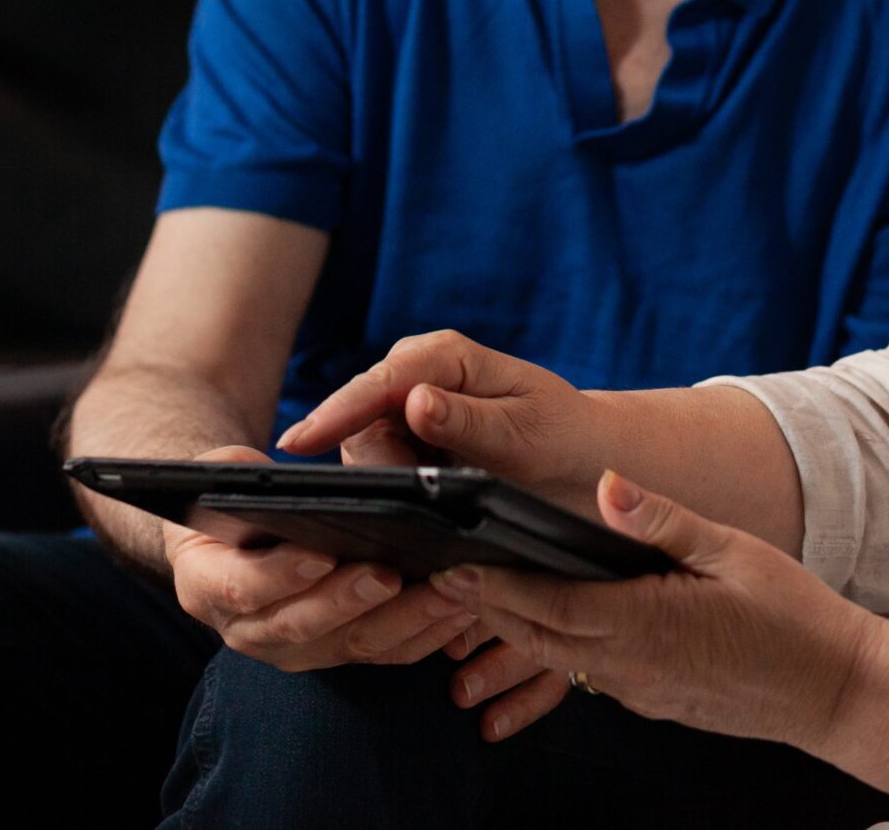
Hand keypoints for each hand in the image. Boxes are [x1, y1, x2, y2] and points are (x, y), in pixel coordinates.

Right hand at [164, 446, 475, 670]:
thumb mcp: (223, 478)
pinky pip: (391, 651)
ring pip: (356, 644)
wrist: (233, 540)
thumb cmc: (234, 497)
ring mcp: (299, 649)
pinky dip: (430, 630)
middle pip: (304, 625)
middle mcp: (251, 631)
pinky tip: (465, 603)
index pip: (242, 588)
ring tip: (450, 587)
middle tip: (393, 573)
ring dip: (407, 619)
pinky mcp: (343, 652)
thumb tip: (283, 484)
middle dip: (352, 601)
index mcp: (207, 586)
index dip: (281, 576)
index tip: (320, 555)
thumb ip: (242, 481)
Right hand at [275, 331, 602, 512]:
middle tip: (407, 508)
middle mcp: (417, 379)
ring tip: (416, 522)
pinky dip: (390, 500)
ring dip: (384, 489)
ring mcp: (407, 415)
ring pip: (365, 456)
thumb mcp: (526, 434)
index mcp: (444, 358)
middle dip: (372, 469)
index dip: (337, 412)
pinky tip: (403, 529)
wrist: (588, 462)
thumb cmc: (565, 440)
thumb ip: (470, 421)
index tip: (300, 444)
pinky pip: (380, 474)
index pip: (379, 383)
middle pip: (360, 424)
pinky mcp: (408, 449)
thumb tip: (414, 401)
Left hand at [428, 470, 884, 750]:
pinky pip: (587, 676)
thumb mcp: (732, 550)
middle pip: (537, 637)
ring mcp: (641, 691)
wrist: (837, 692)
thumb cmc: (793, 616)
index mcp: (644, 624)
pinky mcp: (654, 702)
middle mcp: (631, 666)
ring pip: (557, 660)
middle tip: (438, 578)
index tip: (452, 563)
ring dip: (513, 632)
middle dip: (485, 608)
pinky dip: (553, 651)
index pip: (548, 604)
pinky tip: (543, 629)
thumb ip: (661, 520)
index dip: (494, 586)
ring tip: (473, 601)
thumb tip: (608, 484)